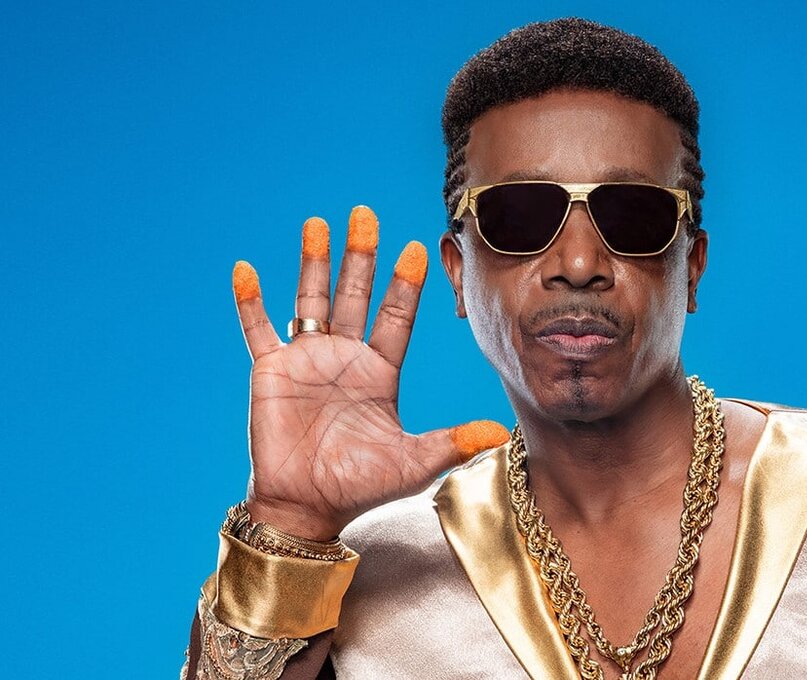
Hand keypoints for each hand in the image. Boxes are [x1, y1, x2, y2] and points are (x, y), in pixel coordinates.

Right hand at [230, 206, 507, 539]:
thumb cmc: (361, 486)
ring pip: (311, 299)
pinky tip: (245, 269)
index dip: (404, 283)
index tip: (416, 248)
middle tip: (366, 213)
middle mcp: (346, 357)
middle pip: (356, 294)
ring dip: (314, 261)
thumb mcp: (413, 462)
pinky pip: (258, 329)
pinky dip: (250, 301)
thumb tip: (499, 434)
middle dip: (362, 254)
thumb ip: (452, 443)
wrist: (308, 506)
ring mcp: (307, 360)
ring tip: (318, 222)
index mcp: (381, 371)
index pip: (396, 316)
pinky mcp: (271, 372)